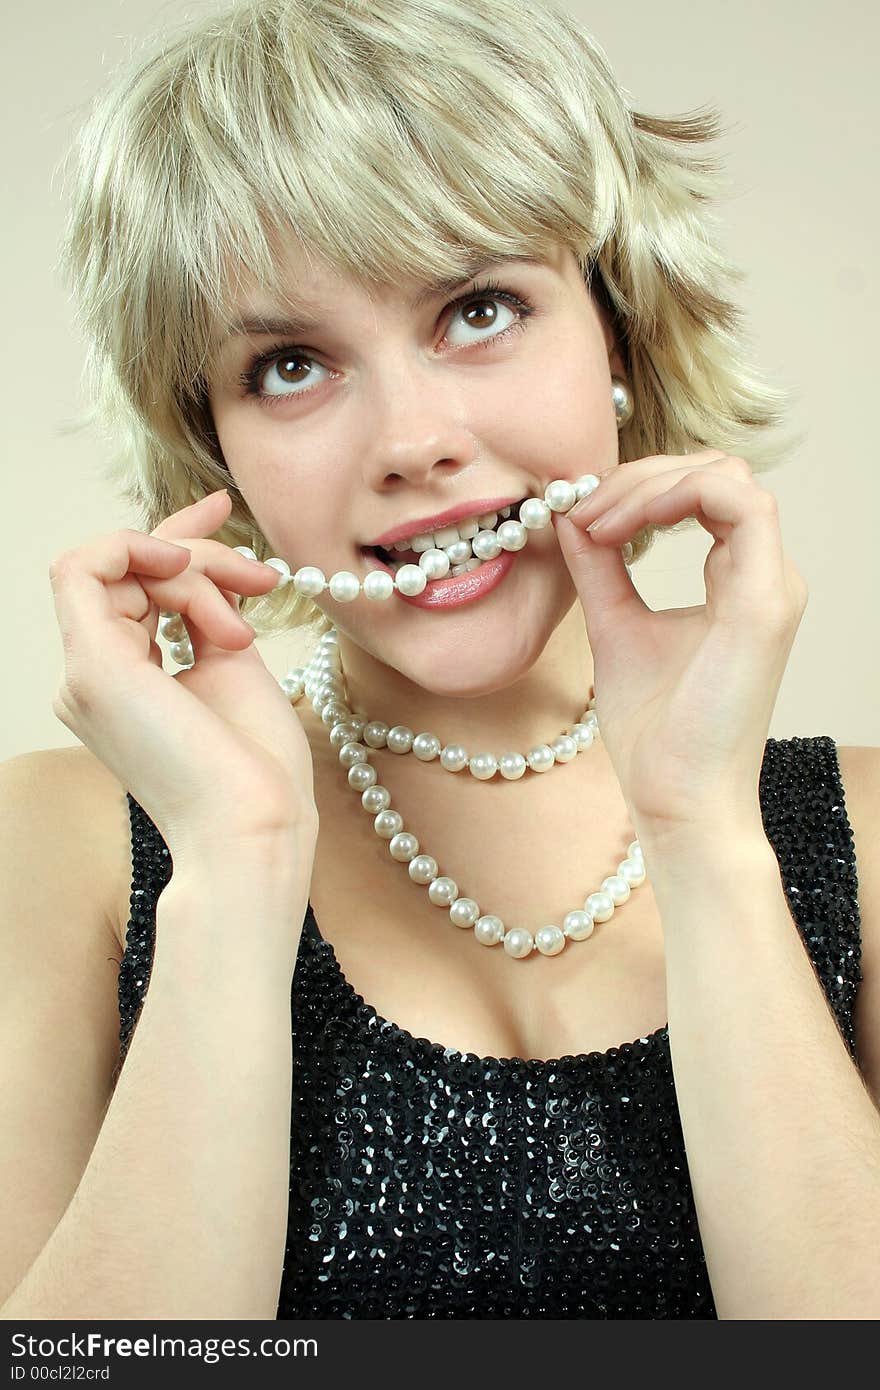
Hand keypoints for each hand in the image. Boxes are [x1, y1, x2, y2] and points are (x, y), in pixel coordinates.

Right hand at [49, 489, 317, 858]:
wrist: (257, 826)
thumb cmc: (256, 769)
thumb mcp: (233, 666)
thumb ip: (207, 612)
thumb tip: (206, 560)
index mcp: (123, 684)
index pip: (130, 588)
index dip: (172, 539)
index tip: (223, 509)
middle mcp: (91, 679)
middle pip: (130, 573)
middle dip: (200, 556)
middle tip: (259, 579)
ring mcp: (85, 675)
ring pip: (119, 569)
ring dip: (192, 572)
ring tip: (241, 625)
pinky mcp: (93, 668)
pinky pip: (87, 569)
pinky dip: (139, 552)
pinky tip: (188, 573)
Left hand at [552, 451, 808, 837]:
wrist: (676, 798)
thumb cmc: (656, 732)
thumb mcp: (616, 626)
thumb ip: (600, 568)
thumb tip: (570, 514)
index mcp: (738, 581)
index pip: (702, 491)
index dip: (638, 486)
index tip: (578, 514)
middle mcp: (764, 576)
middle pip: (714, 471)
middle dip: (638, 477)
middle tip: (581, 510)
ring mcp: (771, 585)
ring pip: (728, 476)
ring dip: (651, 483)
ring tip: (596, 521)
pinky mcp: (766, 601)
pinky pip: (740, 504)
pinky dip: (675, 496)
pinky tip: (623, 528)